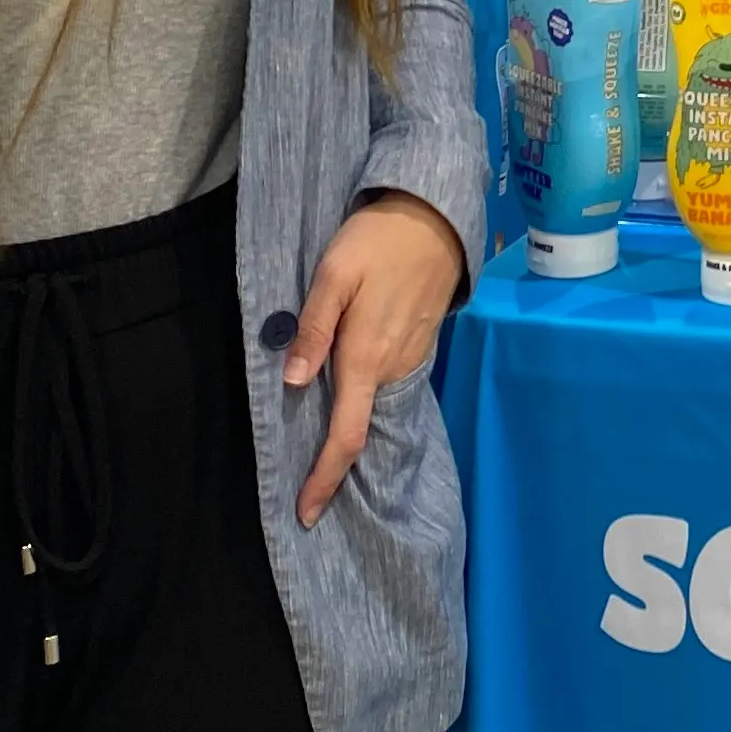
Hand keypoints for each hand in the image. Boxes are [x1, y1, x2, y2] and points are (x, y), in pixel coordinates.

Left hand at [287, 193, 467, 527]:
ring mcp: (409, 360)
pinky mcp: (417, 347)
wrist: (435, 218)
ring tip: (317, 444)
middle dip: (332, 458)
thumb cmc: (377, 241)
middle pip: (359, 427)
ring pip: (372, 405)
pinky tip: (346, 395)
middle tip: (303, 484)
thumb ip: (314, 327)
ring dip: (347, 424)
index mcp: (365, 357)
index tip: (305, 513)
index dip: (324, 478)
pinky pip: (384, 385)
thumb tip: (295, 383)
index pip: (345, 435)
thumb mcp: (334, 273)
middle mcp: (391, 369)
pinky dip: (363, 399)